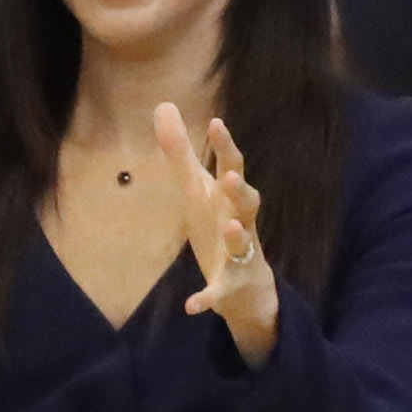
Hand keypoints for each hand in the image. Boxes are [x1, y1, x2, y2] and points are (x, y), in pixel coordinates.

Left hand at [155, 107, 278, 363]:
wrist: (246, 288)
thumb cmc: (220, 228)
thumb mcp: (198, 190)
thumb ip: (181, 152)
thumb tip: (163, 105)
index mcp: (228, 199)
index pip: (232, 167)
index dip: (225, 147)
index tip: (216, 123)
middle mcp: (239, 223)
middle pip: (247, 202)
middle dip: (241, 189)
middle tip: (232, 177)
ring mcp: (239, 255)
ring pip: (242, 243)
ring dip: (236, 236)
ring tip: (229, 227)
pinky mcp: (230, 287)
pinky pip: (219, 293)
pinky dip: (206, 299)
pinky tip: (191, 306)